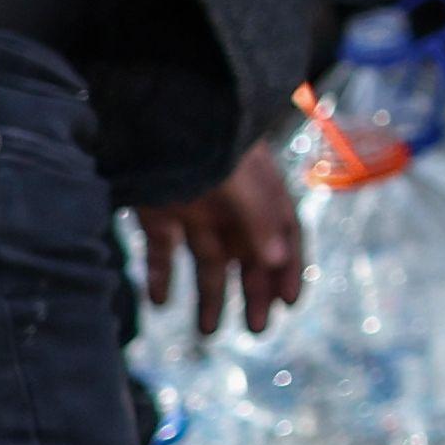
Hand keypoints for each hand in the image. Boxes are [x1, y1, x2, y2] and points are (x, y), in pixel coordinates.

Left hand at [131, 142, 304, 339]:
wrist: (154, 110)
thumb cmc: (208, 142)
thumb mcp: (241, 182)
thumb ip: (259, 220)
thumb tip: (274, 261)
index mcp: (261, 193)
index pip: (284, 235)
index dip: (290, 268)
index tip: (289, 303)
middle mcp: (231, 204)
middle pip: (248, 255)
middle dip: (253, 293)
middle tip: (256, 331)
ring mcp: (194, 207)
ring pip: (207, 260)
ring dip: (209, 296)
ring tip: (207, 333)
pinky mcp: (157, 210)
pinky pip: (161, 251)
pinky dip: (160, 277)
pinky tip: (159, 304)